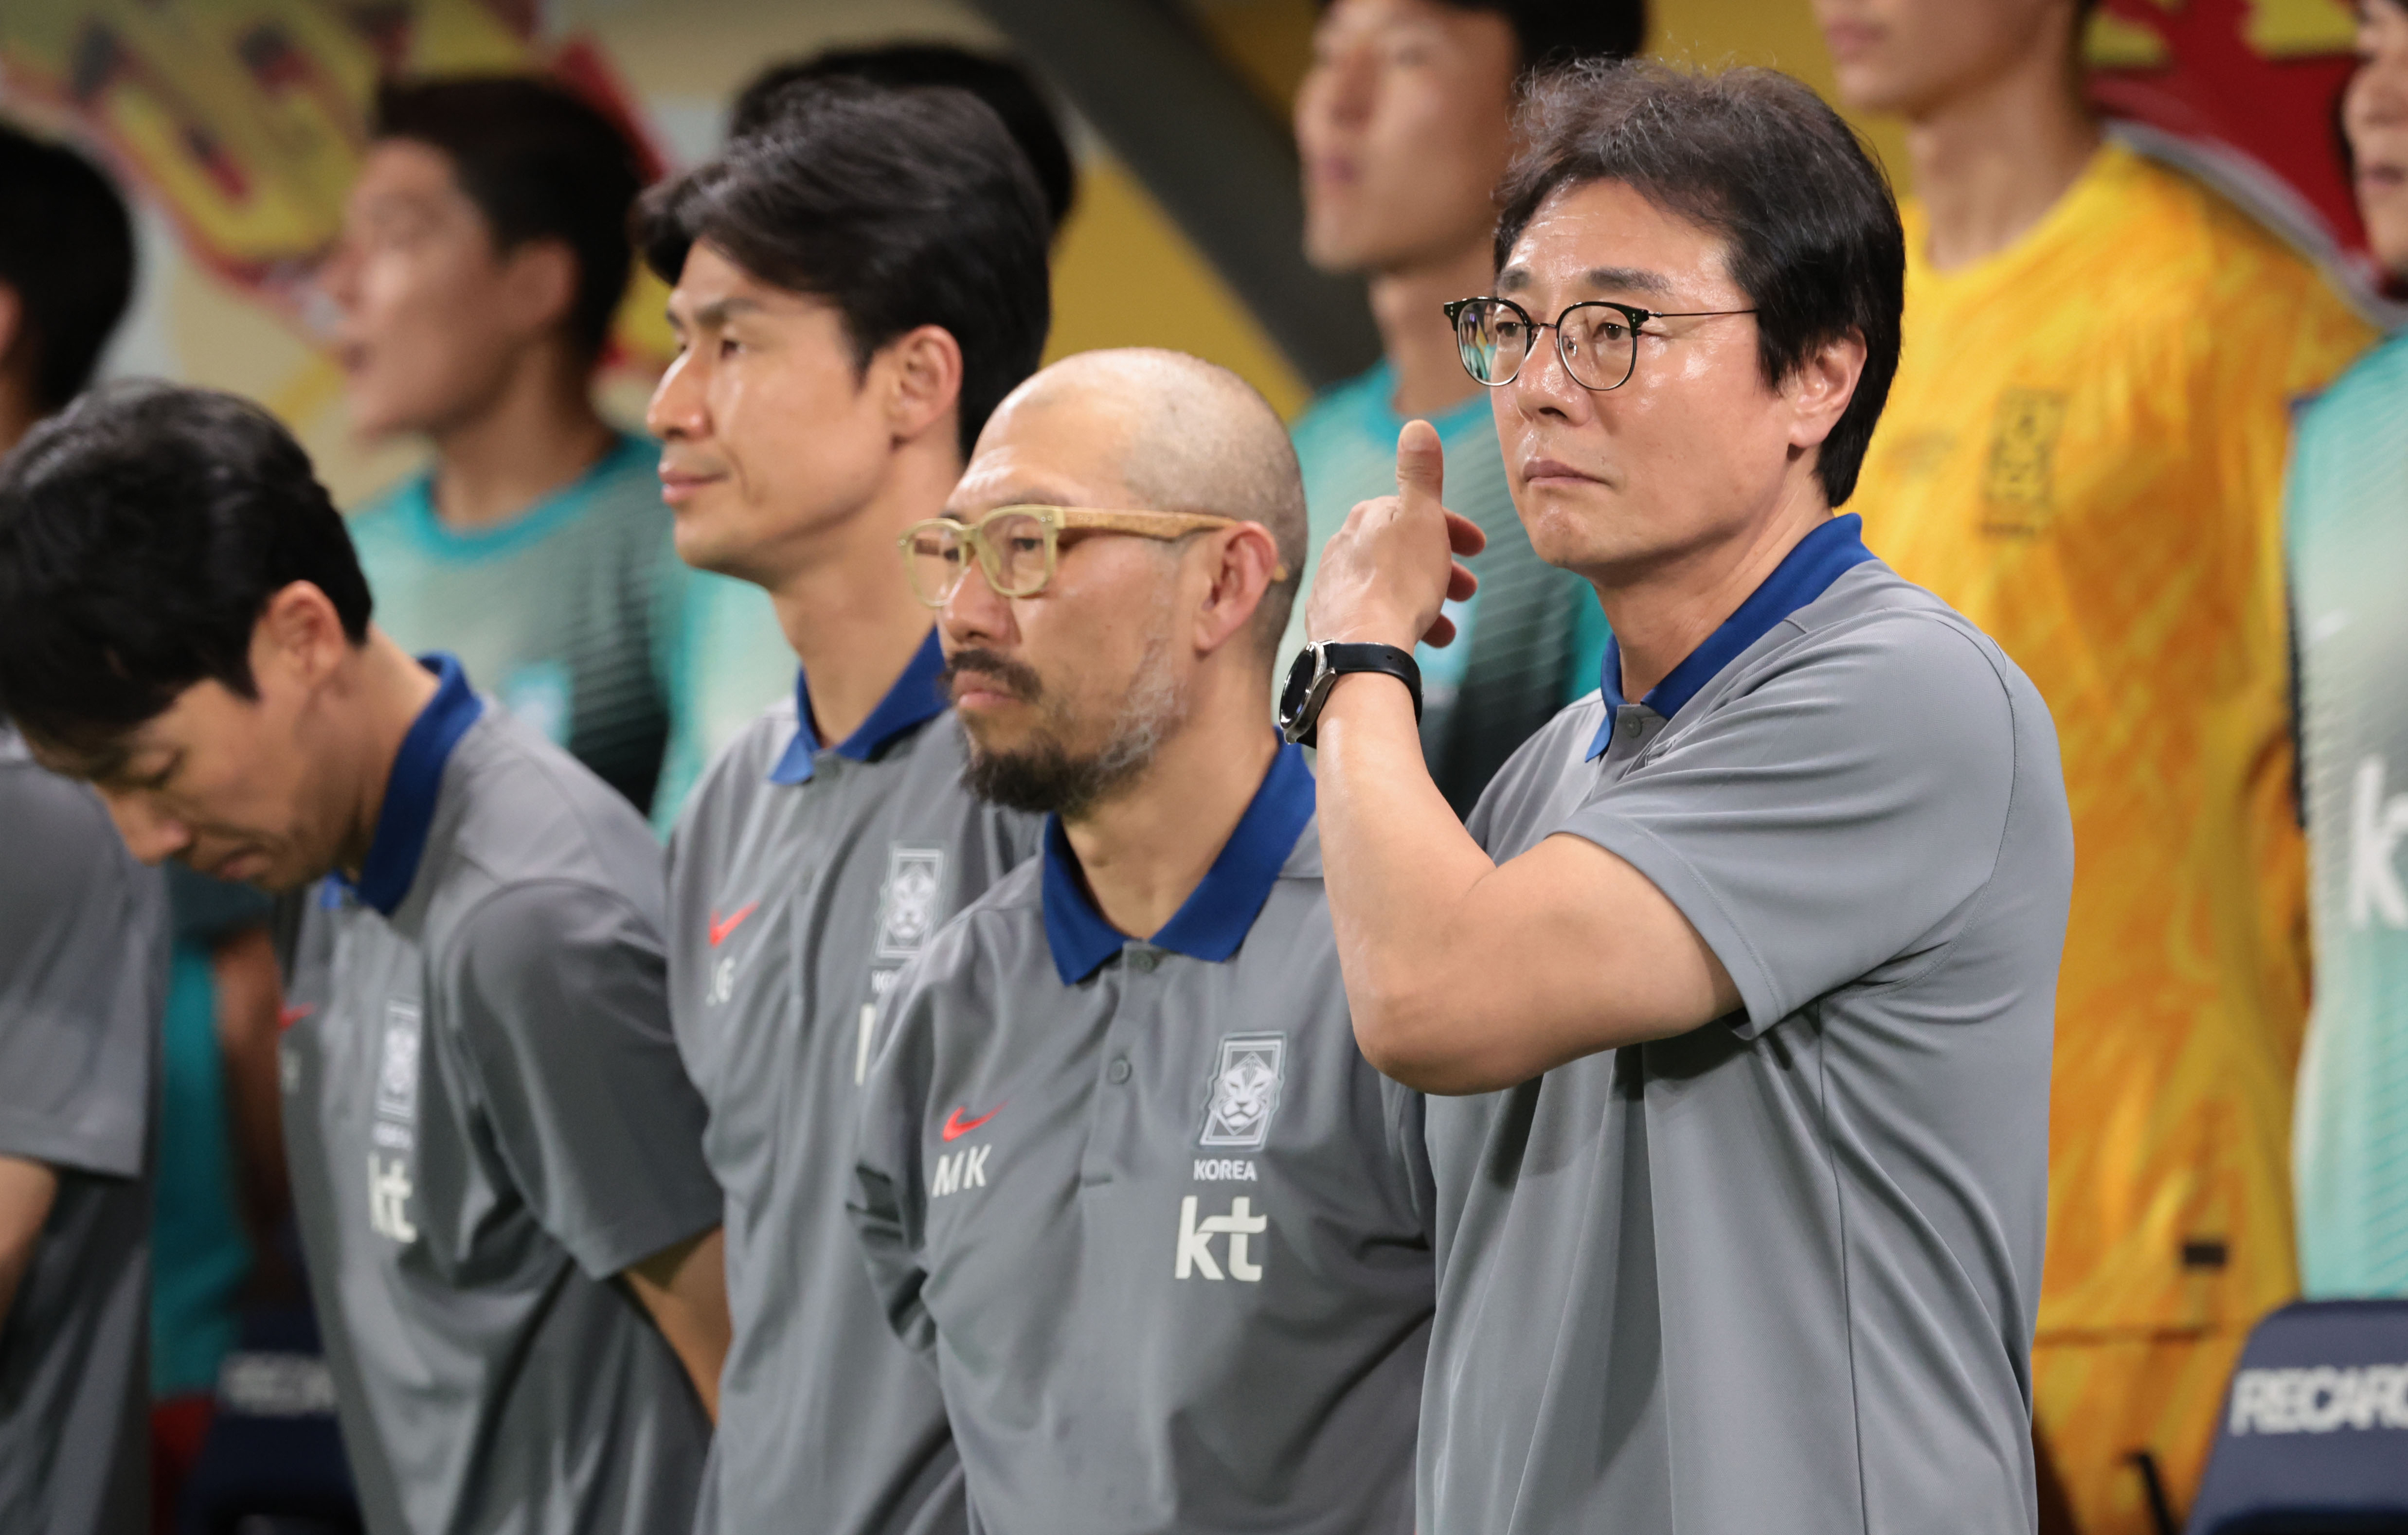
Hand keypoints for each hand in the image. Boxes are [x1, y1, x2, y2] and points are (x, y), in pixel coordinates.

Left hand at [1305, 420, 1484, 650]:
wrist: (1362, 647)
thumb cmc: (1399, 581)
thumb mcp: (1422, 518)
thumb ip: (1421, 473)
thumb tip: (1417, 425)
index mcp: (1367, 516)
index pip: (1415, 512)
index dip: (1452, 527)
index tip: (1480, 547)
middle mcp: (1344, 545)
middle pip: (1403, 551)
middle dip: (1441, 567)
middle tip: (1469, 590)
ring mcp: (1333, 585)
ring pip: (1390, 587)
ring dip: (1424, 601)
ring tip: (1446, 629)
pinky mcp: (1330, 622)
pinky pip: (1373, 615)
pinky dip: (1398, 622)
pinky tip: (1412, 639)